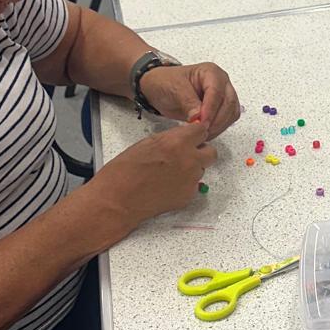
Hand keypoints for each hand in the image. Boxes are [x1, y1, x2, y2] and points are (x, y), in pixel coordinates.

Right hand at [88, 122, 216, 239]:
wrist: (118, 199)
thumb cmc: (124, 171)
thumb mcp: (147, 143)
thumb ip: (170, 138)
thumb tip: (183, 137)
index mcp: (178, 143)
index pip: (202, 130)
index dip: (196, 133)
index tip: (194, 135)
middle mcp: (189, 160)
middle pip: (211, 152)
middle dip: (201, 151)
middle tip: (188, 153)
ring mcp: (191, 180)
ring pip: (202, 169)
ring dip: (192, 168)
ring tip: (170, 172)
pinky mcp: (188, 196)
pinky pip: (193, 186)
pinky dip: (184, 184)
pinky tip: (167, 185)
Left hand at [139, 62, 240, 138]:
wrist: (161, 88)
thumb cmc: (166, 82)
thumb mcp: (173, 89)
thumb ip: (187, 102)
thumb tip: (198, 116)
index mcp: (211, 72)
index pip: (217, 91)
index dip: (210, 109)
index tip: (202, 122)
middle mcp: (221, 83)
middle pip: (229, 103)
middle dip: (216, 120)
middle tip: (202, 130)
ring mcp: (223, 95)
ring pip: (231, 113)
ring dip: (219, 126)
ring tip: (202, 133)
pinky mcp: (221, 108)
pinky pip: (227, 120)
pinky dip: (219, 128)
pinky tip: (206, 132)